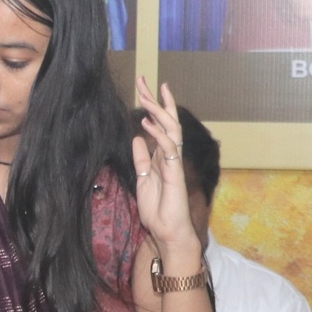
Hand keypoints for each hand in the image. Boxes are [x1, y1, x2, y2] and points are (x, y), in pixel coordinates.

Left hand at [131, 77, 195, 258]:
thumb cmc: (157, 209)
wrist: (167, 231)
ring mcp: (174, 163)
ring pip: (170, 130)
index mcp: (163, 157)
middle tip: (145, 80)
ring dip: (158, 112)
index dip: (154, 107)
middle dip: (156, 101)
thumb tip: (137, 138)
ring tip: (146, 96)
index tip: (146, 89)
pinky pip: (168, 149)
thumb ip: (141, 160)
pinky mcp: (175, 173)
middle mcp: (171, 156)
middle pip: (167, 121)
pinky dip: (157, 134)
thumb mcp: (142, 180)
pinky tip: (146, 123)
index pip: (161, 126)